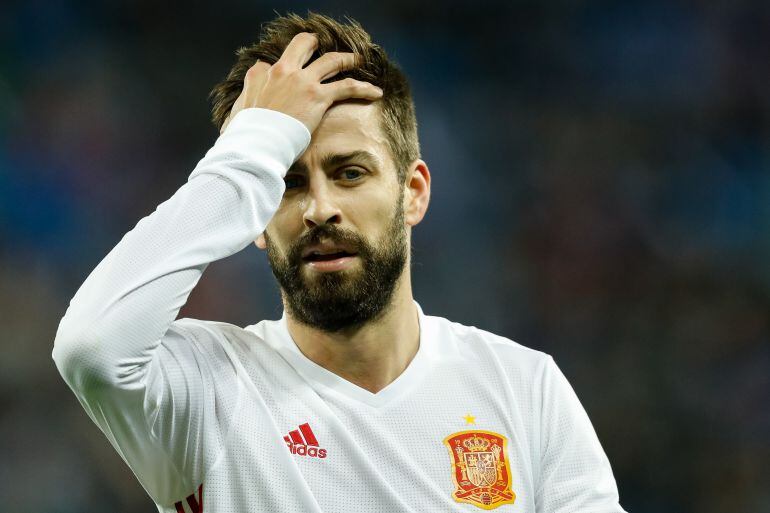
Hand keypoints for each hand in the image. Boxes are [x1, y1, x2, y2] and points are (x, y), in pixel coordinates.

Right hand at [220, 32, 382, 133]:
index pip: (270, 64)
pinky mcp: (318, 96)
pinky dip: (364, 88)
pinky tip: (375, 92)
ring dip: (347, 59)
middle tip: (324, 49)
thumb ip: (243, 107)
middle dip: (315, 44)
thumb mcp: (236, 116)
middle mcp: (282, 71)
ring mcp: (302, 81)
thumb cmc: (244, 137)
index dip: (279, 72)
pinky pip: (347, 86)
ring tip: (358, 61)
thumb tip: (240, 114)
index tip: (286, 80)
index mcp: (259, 75)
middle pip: (302, 45)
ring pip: (331, 60)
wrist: (255, 144)